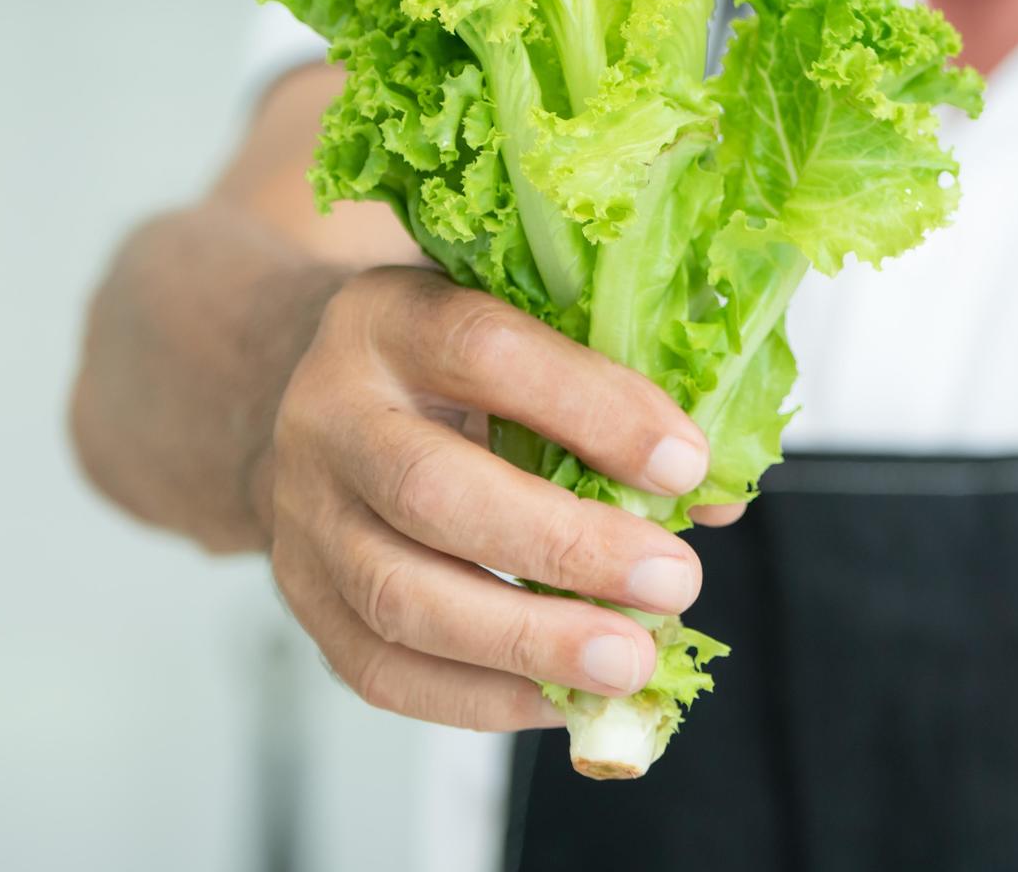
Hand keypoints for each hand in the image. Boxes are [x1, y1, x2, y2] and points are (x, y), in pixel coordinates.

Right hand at [260, 266, 717, 729]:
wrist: (333, 404)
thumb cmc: (460, 367)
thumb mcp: (530, 336)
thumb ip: (618, 395)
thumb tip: (715, 496)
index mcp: (392, 318)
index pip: (487, 352)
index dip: (593, 409)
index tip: (685, 463)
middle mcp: (330, 414)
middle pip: (433, 492)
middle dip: (566, 549)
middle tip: (674, 582)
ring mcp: (302, 515)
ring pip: (399, 596)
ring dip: (527, 643)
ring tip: (630, 663)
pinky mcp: (302, 600)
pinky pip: (381, 669)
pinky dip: (480, 697)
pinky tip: (562, 698)